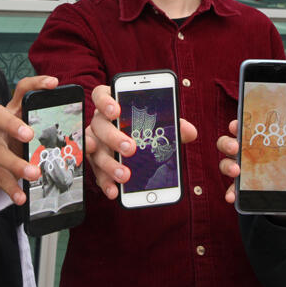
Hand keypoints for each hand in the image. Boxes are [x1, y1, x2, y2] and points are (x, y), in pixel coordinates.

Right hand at [0, 75, 58, 204]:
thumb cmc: (27, 144)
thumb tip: (91, 145)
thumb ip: (64, 139)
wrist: (0, 163)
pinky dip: (8, 186)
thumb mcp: (42, 137)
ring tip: (33, 174)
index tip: (54, 84)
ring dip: (15, 163)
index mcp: (16, 110)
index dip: (37, 84)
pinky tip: (21, 197)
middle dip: (12, 124)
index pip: (23, 89)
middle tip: (29, 136)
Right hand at [86, 84, 197, 199]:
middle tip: (130, 148)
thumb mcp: (160, 126)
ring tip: (125, 175)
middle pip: (99, 125)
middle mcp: (100, 122)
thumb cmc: (146, 131)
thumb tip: (190, 131)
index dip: (105, 102)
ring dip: (110, 164)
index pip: (100, 96)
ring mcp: (96, 143)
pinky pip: (96, 172)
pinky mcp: (96, 163)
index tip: (116, 111)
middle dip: (114, 137)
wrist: (136, 152)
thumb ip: (173, 126)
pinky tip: (114, 190)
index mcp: (113, 105)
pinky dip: (104, 182)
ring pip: (95, 151)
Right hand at [217, 119, 285, 203]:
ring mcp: (238, 168)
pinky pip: (231, 188)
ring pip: (224, 163)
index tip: (236, 125)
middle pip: (226, 143)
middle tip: (236, 147)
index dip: (236, 125)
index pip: (241, 128)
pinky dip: (230, 192)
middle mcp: (241, 152)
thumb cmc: (284, 164)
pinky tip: (232, 197)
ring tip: (236, 172)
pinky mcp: (238, 187)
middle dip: (228, 143)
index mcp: (253, 139)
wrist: (284, 188)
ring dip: (228, 166)